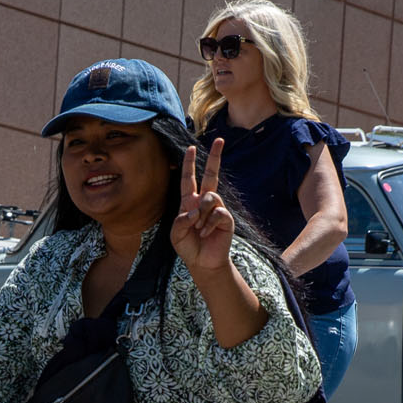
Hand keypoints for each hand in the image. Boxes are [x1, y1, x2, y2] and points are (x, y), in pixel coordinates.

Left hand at [171, 138, 234, 275]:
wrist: (203, 262)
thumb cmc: (188, 246)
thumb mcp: (176, 234)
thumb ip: (181, 220)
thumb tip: (196, 210)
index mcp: (190, 202)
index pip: (189, 179)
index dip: (189, 163)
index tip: (191, 147)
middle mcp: (204, 202)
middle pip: (211, 175)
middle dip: (215, 157)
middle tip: (220, 140)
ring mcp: (217, 209)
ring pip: (210, 196)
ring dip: (202, 213)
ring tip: (199, 228)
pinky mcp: (226, 218)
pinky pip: (217, 213)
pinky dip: (209, 224)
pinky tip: (206, 233)